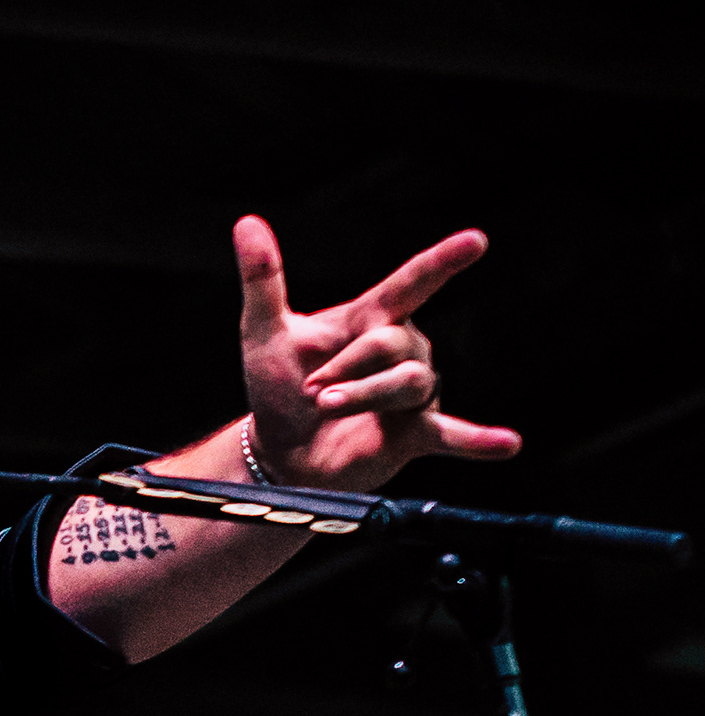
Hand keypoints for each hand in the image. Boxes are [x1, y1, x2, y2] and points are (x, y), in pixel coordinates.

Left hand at [235, 215, 521, 490]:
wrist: (280, 452)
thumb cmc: (278, 388)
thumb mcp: (264, 333)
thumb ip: (263, 280)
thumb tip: (247, 223)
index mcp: (372, 319)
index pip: (412, 283)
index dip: (442, 262)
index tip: (475, 242)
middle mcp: (403, 350)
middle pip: (391, 344)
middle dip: (347, 366)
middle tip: (313, 389)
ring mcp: (413, 394)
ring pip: (408, 382)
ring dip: (364, 396)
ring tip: (328, 408)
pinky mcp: (415, 434)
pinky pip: (452, 435)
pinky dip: (478, 441)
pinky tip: (507, 445)